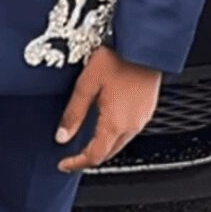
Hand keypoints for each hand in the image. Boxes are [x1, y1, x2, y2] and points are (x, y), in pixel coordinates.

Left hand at [55, 46, 162, 173]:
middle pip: (108, 153)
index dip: (77, 163)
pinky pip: (130, 131)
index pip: (94, 156)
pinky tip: (107, 124)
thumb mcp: (86, 85)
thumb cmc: (117, 59)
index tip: (64, 164)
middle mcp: (131, 126)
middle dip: (90, 158)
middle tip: (73, 157)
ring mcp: (142, 118)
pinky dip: (115, 135)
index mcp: (115, 124)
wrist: (144, 46)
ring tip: (88, 141)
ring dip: (103, 147)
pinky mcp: (148, 109)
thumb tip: (62, 136)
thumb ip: (74, 114)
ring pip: (120, 144)